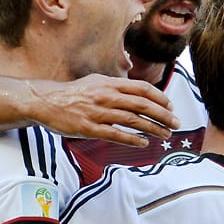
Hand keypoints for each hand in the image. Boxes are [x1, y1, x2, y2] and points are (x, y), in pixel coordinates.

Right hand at [26, 73, 179, 146]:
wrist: (47, 101)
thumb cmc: (75, 93)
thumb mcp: (97, 81)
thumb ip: (117, 85)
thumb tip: (140, 91)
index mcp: (110, 83)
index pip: (142, 89)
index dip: (160, 97)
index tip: (170, 106)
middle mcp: (107, 96)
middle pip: (143, 105)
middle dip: (164, 115)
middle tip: (176, 123)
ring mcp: (99, 113)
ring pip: (133, 121)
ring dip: (153, 128)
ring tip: (165, 134)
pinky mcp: (90, 129)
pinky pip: (116, 135)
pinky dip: (133, 139)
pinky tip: (144, 143)